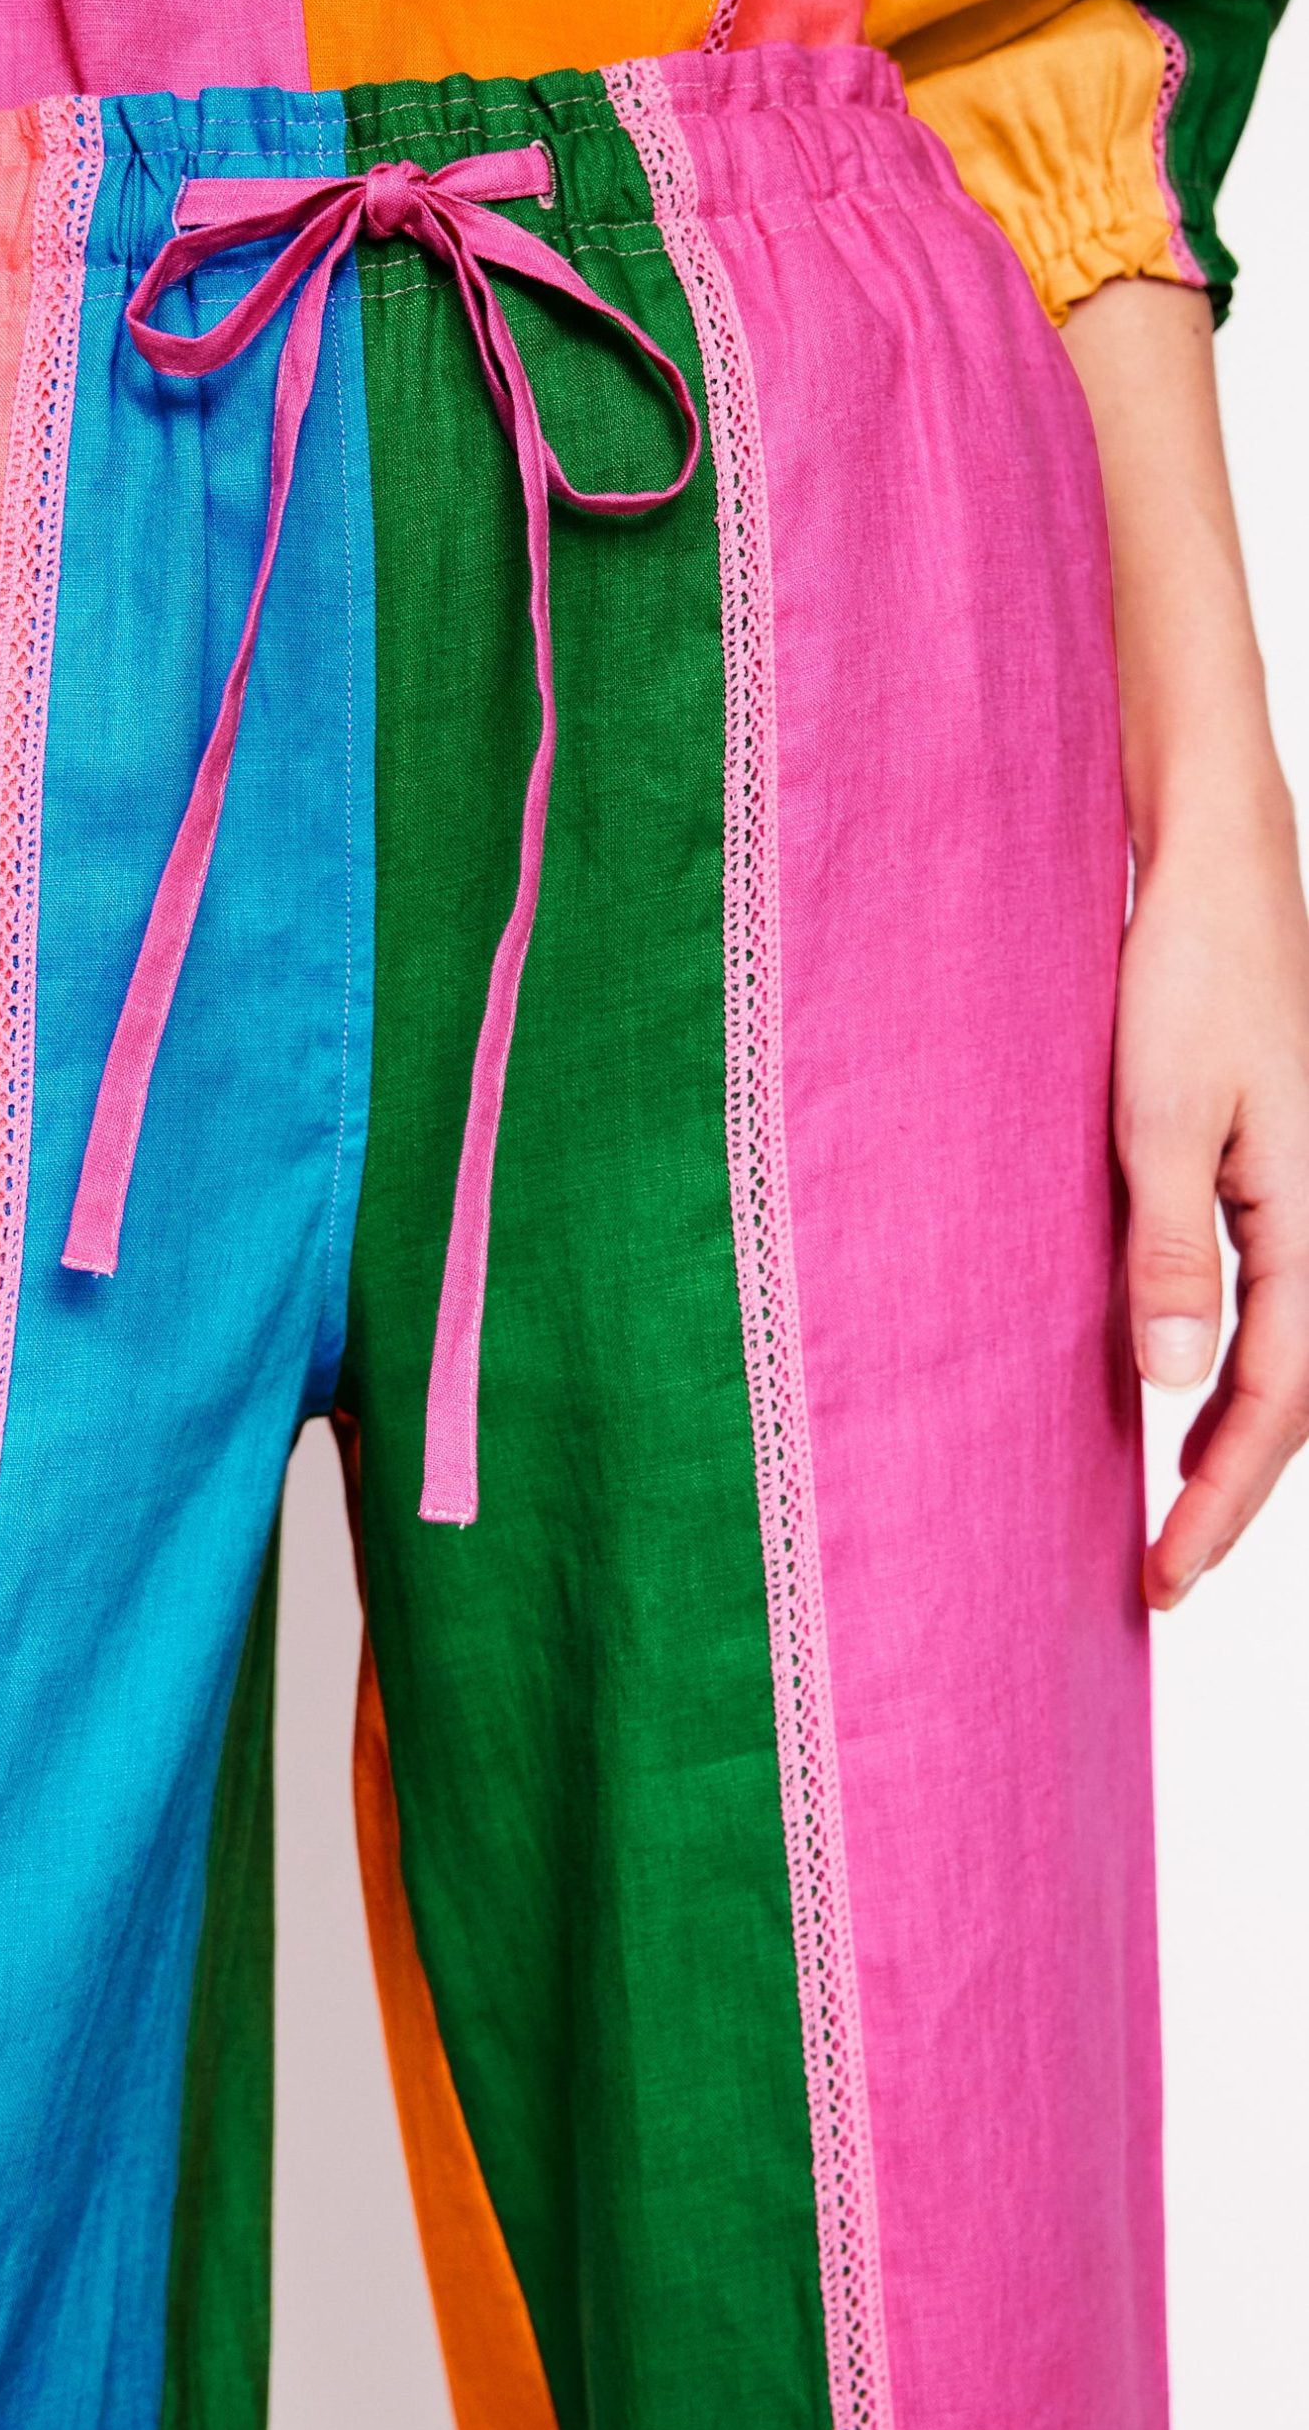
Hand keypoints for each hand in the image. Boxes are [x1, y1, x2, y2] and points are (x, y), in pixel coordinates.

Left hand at [1063, 275, 1308, 1607]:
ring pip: (1263, 1340)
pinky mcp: (1243, 1147)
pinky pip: (1237, 1278)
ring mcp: (1282, 1179)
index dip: (1218, 1502)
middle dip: (1220, 1490)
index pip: (1276, 1402)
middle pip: (1279, 1389)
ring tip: (1152, 1505)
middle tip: (1153, 1576)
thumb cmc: (1191, 962)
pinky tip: (1148, 1374)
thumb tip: (1166, 1389)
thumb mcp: (1163, 1114)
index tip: (1160, 1582)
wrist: (1208, 846)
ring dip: (1211, 1429)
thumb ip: (1168, 1252)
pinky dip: (1202, 1347)